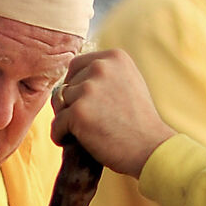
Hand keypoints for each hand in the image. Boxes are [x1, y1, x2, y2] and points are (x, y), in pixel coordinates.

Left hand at [51, 49, 174, 177]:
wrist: (150, 148)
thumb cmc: (140, 122)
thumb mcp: (129, 83)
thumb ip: (107, 75)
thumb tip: (73, 76)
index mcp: (114, 57)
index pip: (77, 66)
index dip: (76, 86)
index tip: (85, 104)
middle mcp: (100, 67)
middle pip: (67, 86)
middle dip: (72, 104)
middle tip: (89, 122)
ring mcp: (88, 89)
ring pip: (60, 105)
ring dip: (67, 120)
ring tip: (86, 133)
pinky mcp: (78, 112)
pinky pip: (56, 125)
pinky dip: (61, 136)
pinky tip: (72, 143)